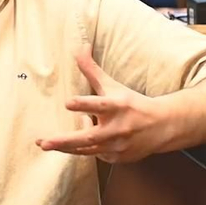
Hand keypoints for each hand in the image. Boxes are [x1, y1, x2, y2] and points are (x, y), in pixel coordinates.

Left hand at [35, 50, 171, 162]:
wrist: (162, 127)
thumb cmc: (133, 103)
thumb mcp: (113, 86)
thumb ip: (93, 70)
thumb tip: (81, 46)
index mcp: (118, 106)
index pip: (99, 105)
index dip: (84, 104)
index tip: (68, 103)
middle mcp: (118, 127)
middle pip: (89, 136)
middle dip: (65, 140)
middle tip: (44, 142)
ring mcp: (118, 145)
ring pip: (88, 149)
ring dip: (65, 147)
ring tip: (45, 143)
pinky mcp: (118, 158)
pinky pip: (95, 155)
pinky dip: (84, 148)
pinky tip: (78, 141)